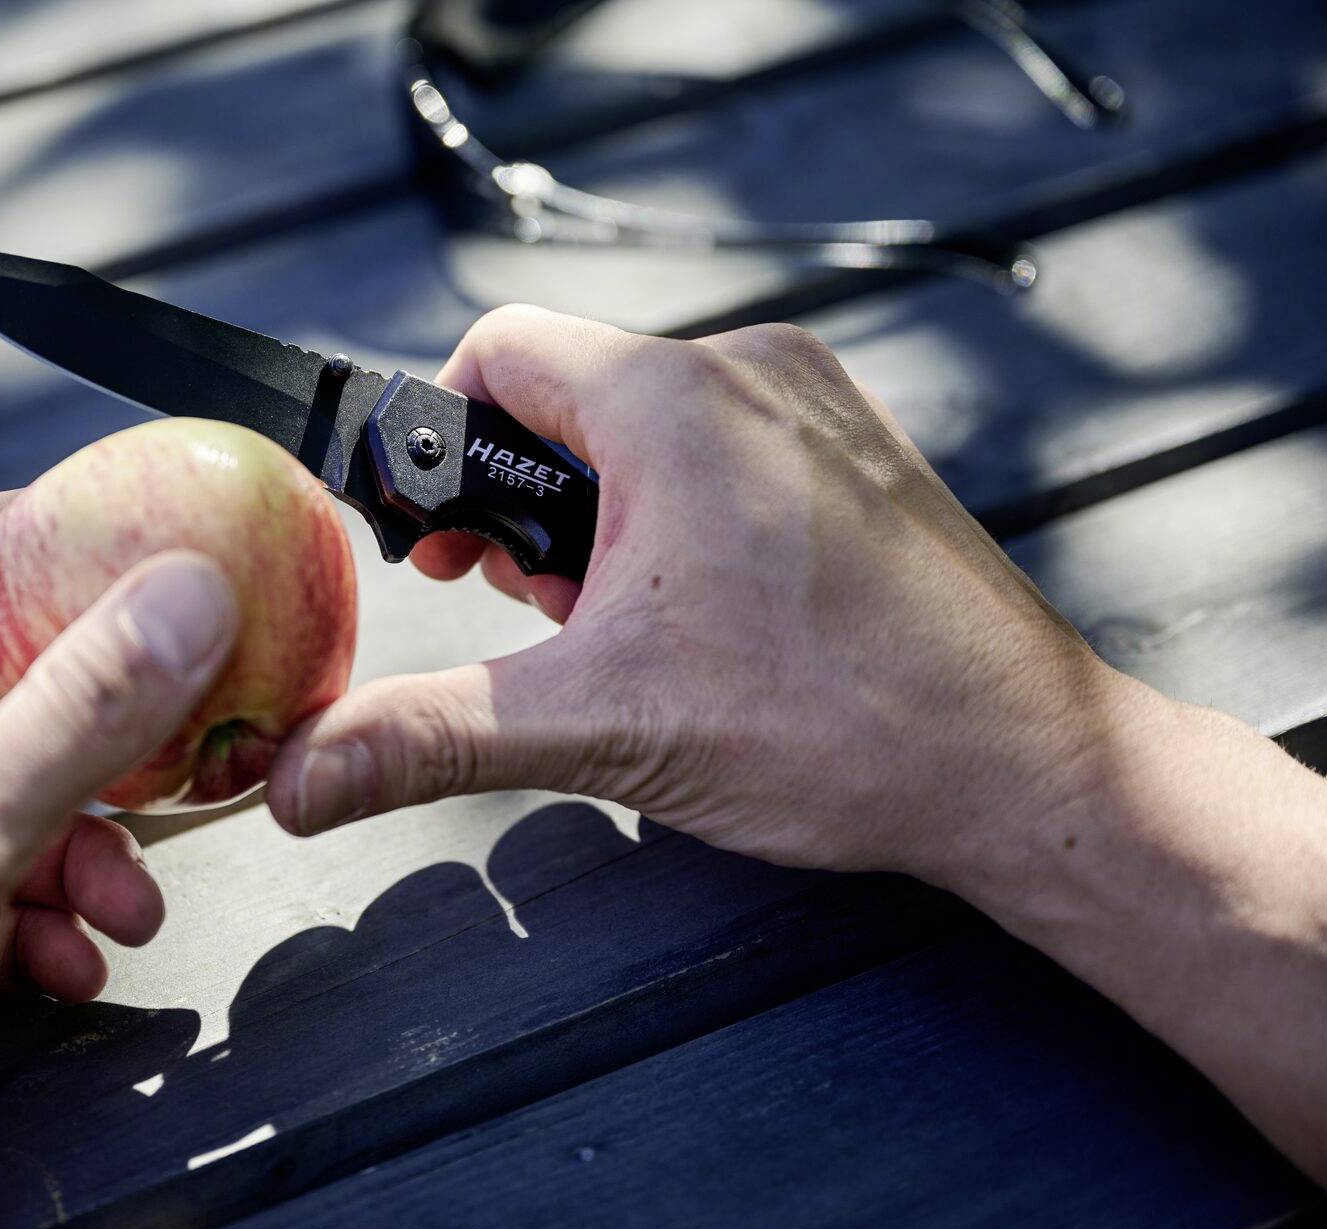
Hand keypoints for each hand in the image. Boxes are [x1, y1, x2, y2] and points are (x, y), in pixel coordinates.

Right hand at [268, 307, 1326, 1193]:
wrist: (1028, 770)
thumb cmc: (844, 728)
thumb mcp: (599, 727)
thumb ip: (427, 734)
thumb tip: (297, 775)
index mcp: (674, 400)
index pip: (493, 355)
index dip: (438, 453)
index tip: (440, 552)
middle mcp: (750, 370)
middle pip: (565, 398)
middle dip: (527, 514)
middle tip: (550, 622)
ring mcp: (815, 404)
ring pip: (642, 429)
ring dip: (602, 528)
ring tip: (635, 636)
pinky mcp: (854, 450)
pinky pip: (721, 448)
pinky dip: (678, 524)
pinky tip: (708, 626)